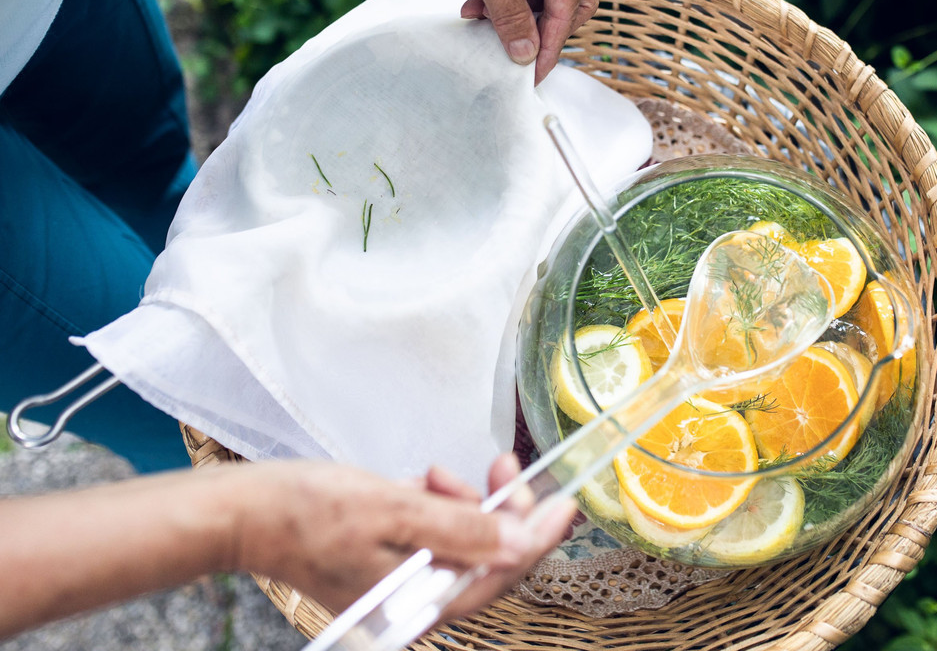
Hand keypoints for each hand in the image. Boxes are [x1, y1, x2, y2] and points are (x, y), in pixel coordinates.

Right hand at [236, 454, 576, 618]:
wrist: (243, 513)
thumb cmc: (308, 511)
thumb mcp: (393, 511)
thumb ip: (461, 530)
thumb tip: (522, 544)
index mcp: (422, 601)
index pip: (502, 574)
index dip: (539, 537)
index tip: (566, 502)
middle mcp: (417, 600)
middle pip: (486, 558)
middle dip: (499, 509)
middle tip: (501, 463)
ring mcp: (401, 582)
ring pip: (461, 541)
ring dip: (463, 503)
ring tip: (437, 472)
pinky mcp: (387, 562)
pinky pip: (432, 534)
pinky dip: (436, 505)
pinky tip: (422, 480)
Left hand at [371, 0, 597, 83]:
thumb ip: (511, 19)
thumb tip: (525, 53)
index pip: (567, 12)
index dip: (549, 47)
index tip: (532, 74)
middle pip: (565, 4)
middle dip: (537, 29)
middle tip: (515, 52)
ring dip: (514, 14)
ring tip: (480, 20)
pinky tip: (476, 5)